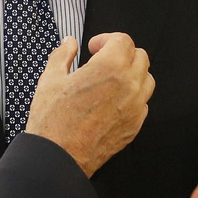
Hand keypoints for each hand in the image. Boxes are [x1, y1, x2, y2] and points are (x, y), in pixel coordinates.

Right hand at [25, 34, 154, 176]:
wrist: (59, 157)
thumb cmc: (53, 119)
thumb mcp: (51, 79)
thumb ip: (63, 55)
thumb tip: (69, 42)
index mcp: (109, 68)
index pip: (123, 40)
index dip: (107, 39)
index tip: (93, 48)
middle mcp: (129, 85)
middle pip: (139, 57)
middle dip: (121, 53)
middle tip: (102, 60)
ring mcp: (135, 107)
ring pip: (146, 79)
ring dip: (131, 73)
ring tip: (110, 80)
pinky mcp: (135, 126)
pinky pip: (143, 103)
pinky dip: (133, 96)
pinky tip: (112, 101)